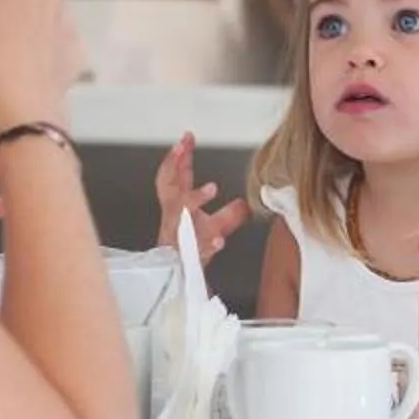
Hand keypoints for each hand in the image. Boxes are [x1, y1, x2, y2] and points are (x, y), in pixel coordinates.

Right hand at [154, 134, 249, 262]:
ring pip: (182, 214)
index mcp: (179, 205)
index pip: (177, 175)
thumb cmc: (195, 250)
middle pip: (171, 186)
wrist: (182, 280)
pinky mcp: (187, 254)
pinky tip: (220, 240)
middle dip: (175, 166)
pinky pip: (196, 246)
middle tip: (182, 149)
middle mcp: (176, 216)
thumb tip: (247, 203)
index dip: (180, 156)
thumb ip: (230, 213)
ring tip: (211, 189)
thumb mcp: (215, 226)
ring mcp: (180, 234)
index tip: (187, 138)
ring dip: (195, 199)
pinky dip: (209, 243)